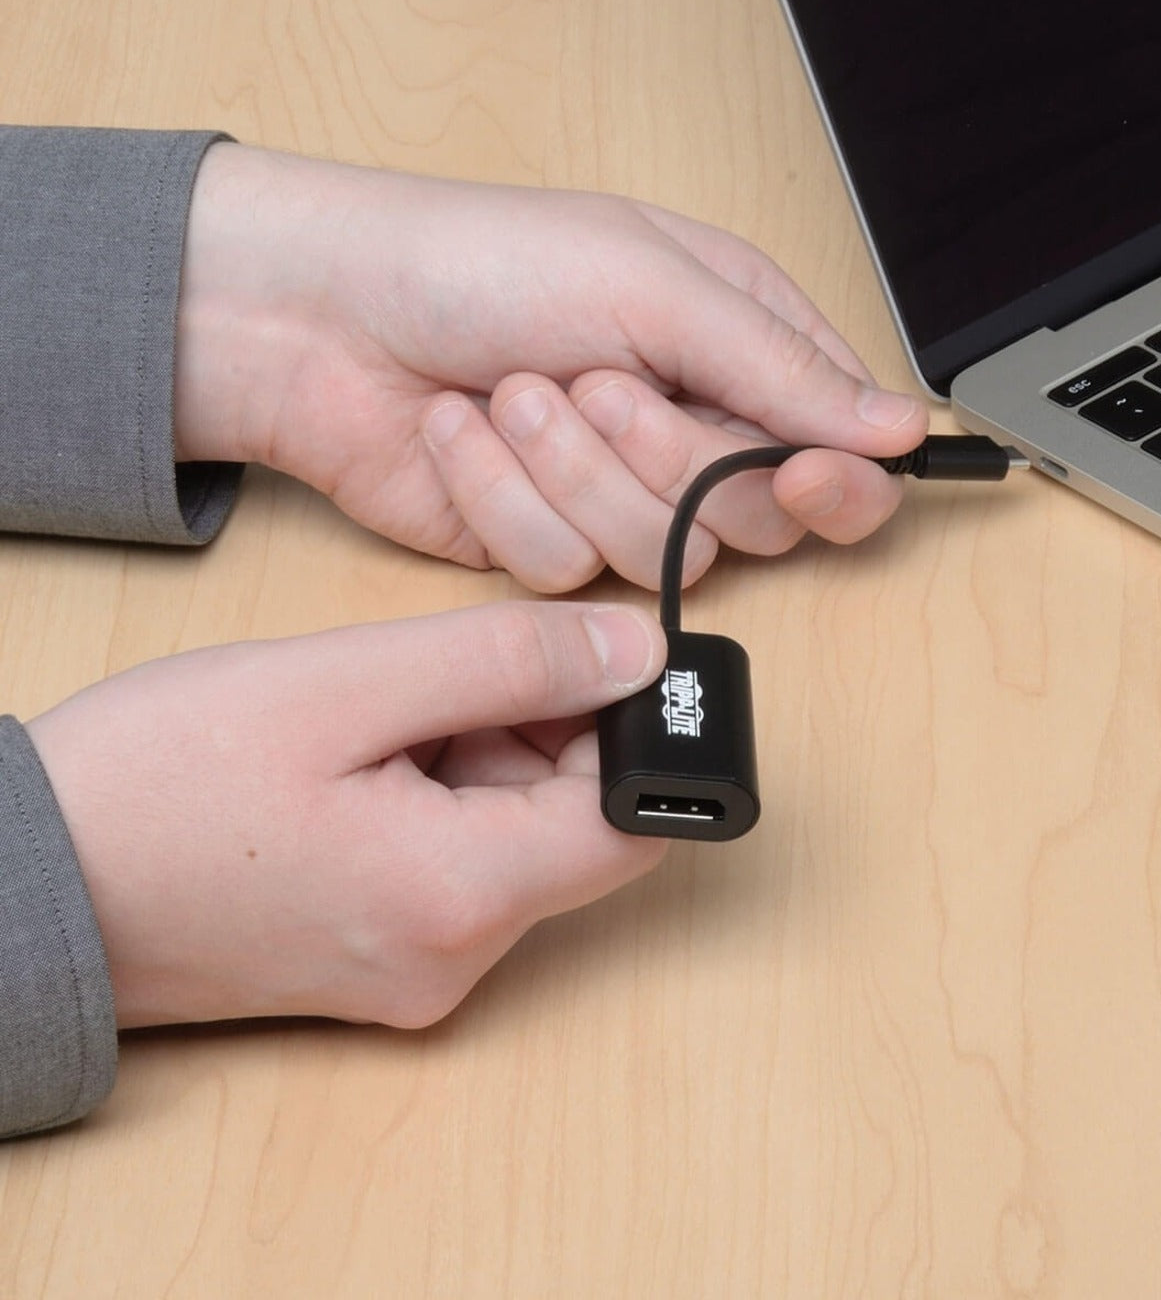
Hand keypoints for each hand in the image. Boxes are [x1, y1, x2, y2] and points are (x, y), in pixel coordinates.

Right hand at [26, 602, 666, 1028]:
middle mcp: (456, 959)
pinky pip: (457, 865)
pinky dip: (436, 795)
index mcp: (462, 898)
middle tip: (433, 678)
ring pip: (513, 838)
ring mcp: (417, 970)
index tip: (574, 661)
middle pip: (574, 827)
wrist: (26, 878)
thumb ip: (506, 662)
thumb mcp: (342, 684)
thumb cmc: (158, 779)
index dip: (628, 729)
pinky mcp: (380, 959)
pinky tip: (355, 761)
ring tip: (371, 718)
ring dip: (478, 756)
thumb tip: (637, 652)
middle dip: (535, 730)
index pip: (634, 822)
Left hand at [173, 144, 927, 591]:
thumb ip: (780, 368)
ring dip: (575, 473)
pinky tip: (464, 435)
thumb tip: (897, 430)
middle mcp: (686, 432)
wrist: (324, 317)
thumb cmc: (480, 261)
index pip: (842, 449)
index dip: (837, 481)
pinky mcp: (544, 544)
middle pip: (754, 516)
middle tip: (600, 385)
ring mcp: (615, 496)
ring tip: (513, 396)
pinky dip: (507, 501)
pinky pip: (565, 568)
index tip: (804, 475)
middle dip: (668, 457)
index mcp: (735, 347)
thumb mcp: (650, 283)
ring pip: (659, 552)